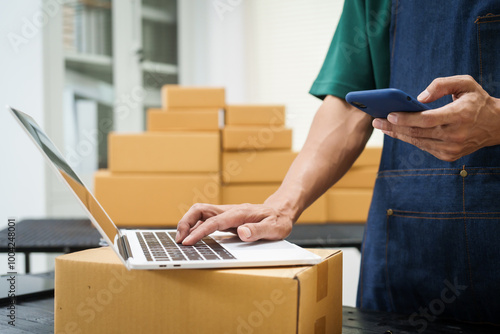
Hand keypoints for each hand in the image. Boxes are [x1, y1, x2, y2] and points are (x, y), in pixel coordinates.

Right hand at [175, 202, 293, 244]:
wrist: (281, 211)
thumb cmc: (278, 220)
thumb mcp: (275, 229)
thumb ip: (258, 231)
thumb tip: (241, 232)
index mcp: (239, 213)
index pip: (213, 221)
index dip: (199, 231)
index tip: (188, 242)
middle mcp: (230, 210)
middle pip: (200, 210)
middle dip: (185, 222)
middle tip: (179, 239)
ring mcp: (226, 213)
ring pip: (200, 212)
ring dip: (187, 223)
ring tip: (181, 239)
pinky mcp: (225, 218)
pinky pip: (205, 218)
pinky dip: (194, 225)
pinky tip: (192, 236)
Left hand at [372, 75, 499, 160]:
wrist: (496, 125)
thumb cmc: (477, 100)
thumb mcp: (465, 83)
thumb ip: (442, 84)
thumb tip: (419, 98)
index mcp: (460, 115)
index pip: (428, 119)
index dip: (407, 118)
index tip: (389, 114)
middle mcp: (455, 135)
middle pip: (417, 132)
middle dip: (394, 126)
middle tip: (376, 120)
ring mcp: (451, 148)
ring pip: (418, 141)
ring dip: (398, 134)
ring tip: (382, 126)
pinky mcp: (448, 155)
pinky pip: (423, 146)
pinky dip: (409, 139)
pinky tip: (397, 131)